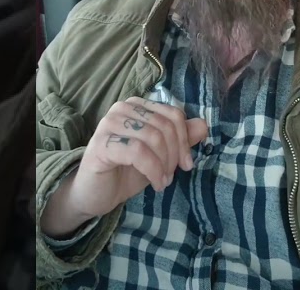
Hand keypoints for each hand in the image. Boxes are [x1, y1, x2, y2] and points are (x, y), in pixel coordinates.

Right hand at [41, 97, 207, 236]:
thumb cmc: (126, 171)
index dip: (185, 140)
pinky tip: (155, 183)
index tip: (186, 164)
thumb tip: (203, 125)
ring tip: (162, 181)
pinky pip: (138, 151)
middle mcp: (122, 108)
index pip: (173, 114)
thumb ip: (180, 139)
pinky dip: (153, 170)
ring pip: (153, 137)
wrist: (95, 194)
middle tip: (171, 176)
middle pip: (165, 126)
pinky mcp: (101, 143)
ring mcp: (109, 123)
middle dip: (174, 154)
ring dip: (164, 165)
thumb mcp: (160, 155)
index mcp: (137, 105)